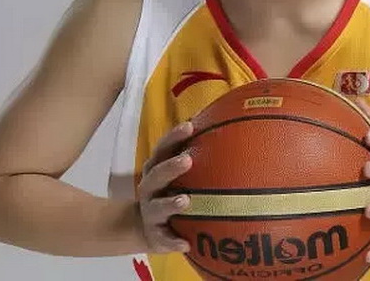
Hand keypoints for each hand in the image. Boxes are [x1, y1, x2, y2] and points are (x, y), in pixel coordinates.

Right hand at [136, 121, 193, 253]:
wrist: (144, 226)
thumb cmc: (168, 190)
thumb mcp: (175, 171)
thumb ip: (193, 152)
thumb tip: (224, 124)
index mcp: (156, 168)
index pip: (162, 148)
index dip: (174, 137)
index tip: (190, 126)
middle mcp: (150, 188)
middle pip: (156, 174)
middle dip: (170, 167)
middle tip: (188, 160)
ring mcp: (150, 212)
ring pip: (158, 207)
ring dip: (170, 203)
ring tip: (185, 200)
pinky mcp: (155, 235)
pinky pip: (164, 240)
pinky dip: (173, 242)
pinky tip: (186, 244)